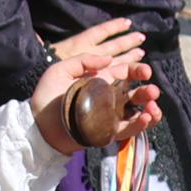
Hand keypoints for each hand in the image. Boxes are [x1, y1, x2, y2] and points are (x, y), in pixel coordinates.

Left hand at [32, 20, 160, 153]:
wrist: (37, 125)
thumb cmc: (46, 96)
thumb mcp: (59, 71)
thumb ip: (82, 61)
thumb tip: (108, 57)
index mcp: (99, 81)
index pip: (125, 73)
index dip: (137, 71)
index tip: (147, 70)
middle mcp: (108, 98)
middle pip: (135, 93)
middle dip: (147, 90)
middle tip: (153, 90)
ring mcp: (109, 116)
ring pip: (136, 111)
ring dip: (149, 108)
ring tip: (153, 106)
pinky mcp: (107, 132)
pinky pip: (128, 129)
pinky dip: (140, 125)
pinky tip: (145, 118)